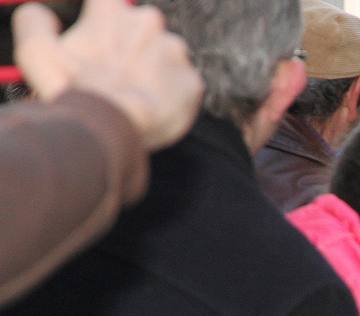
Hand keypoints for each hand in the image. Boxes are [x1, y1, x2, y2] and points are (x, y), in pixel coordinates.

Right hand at [15, 0, 202, 150]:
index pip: (106, 7)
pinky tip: (151, 108)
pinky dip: (169, 98)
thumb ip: (33, 22)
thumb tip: (41, 14)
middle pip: (139, 33)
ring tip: (132, 95)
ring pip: (163, 59)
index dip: (100, 29)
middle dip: (128, 52)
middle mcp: (148, 21)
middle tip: (113, 78)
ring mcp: (175, 51)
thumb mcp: (36, 52)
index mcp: (111, 9)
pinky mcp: (192, 82)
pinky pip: (182, 87)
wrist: (111, 126)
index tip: (98, 49)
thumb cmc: (73, 88)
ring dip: (151, 74)